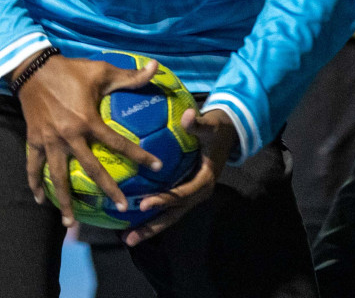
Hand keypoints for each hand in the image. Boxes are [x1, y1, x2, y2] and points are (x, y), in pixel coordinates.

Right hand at [17, 55, 164, 227]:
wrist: (33, 68)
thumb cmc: (71, 70)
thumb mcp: (101, 71)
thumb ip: (129, 75)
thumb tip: (156, 67)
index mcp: (88, 120)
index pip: (118, 143)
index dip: (139, 155)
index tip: (157, 167)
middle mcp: (69, 136)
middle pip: (90, 169)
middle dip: (107, 189)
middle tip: (120, 207)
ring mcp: (50, 141)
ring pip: (57, 176)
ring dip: (64, 200)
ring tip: (70, 222)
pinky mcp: (34, 140)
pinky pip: (33, 166)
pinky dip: (35, 183)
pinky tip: (40, 199)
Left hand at [125, 106, 236, 246]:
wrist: (227, 134)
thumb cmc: (216, 129)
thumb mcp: (210, 125)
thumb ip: (198, 123)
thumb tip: (188, 116)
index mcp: (205, 180)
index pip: (182, 194)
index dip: (164, 200)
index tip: (143, 204)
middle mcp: (198, 192)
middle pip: (174, 214)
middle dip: (153, 227)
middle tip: (130, 238)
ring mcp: (192, 195)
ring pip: (171, 215)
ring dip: (151, 227)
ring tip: (128, 238)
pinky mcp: (186, 193)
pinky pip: (169, 207)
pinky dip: (153, 215)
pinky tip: (134, 220)